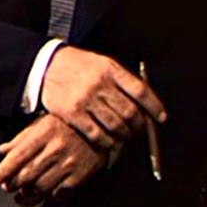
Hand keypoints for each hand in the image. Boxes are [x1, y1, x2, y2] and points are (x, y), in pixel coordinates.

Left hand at [0, 114, 106, 200]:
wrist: (103, 125)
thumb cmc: (69, 122)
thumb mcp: (45, 122)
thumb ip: (23, 137)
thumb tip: (2, 150)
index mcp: (44, 132)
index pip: (17, 156)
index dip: (4, 170)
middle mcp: (56, 148)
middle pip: (26, 175)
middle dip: (13, 183)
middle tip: (9, 186)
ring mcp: (69, 163)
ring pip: (40, 187)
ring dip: (29, 191)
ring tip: (25, 189)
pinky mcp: (81, 175)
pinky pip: (59, 193)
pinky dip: (50, 193)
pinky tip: (48, 187)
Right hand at [41, 46, 166, 148]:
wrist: (46, 65)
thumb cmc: (78, 66)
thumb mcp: (101, 63)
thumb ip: (121, 81)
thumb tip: (144, 105)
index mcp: (111, 69)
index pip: (140, 90)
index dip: (154, 107)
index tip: (161, 118)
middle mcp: (100, 83)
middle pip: (130, 111)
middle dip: (140, 125)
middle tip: (141, 131)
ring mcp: (86, 98)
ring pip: (115, 125)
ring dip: (125, 135)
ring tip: (126, 137)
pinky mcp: (72, 112)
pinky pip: (96, 134)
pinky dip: (107, 142)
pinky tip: (110, 142)